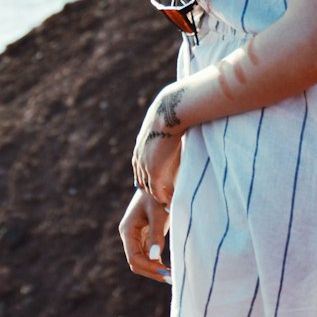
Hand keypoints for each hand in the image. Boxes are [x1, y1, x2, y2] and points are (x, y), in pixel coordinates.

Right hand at [119, 189, 171, 283]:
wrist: (159, 180)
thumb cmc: (158, 195)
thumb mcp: (158, 213)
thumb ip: (156, 234)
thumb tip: (156, 258)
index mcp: (128, 230)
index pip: (134, 258)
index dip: (149, 268)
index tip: (166, 273)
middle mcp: (129, 235)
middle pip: (136, 262)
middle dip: (152, 272)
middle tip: (171, 279)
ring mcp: (135, 236)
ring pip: (142, 260)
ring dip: (155, 269)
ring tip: (172, 276)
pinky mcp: (144, 235)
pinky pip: (147, 254)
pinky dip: (157, 262)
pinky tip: (169, 266)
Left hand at [132, 87, 183, 208]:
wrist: (168, 112)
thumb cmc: (171, 113)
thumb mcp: (162, 122)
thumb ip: (166, 127)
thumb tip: (177, 120)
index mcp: (139, 147)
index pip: (140, 169)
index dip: (147, 178)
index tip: (155, 186)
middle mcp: (139, 159)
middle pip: (142, 181)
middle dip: (151, 190)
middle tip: (162, 198)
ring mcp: (145, 167)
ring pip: (149, 189)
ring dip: (158, 196)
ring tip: (168, 203)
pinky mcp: (154, 172)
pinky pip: (157, 192)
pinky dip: (163, 198)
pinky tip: (171, 203)